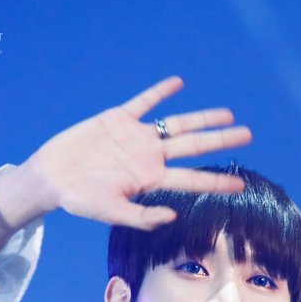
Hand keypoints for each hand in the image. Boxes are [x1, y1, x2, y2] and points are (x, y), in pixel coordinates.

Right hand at [27, 77, 251, 228]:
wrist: (52, 177)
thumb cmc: (80, 200)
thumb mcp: (111, 213)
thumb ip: (141, 217)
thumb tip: (173, 217)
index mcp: (151, 180)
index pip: (191, 180)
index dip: (216, 182)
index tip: (240, 184)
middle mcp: (150, 157)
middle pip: (193, 146)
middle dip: (220, 141)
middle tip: (247, 135)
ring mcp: (136, 137)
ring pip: (176, 124)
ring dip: (201, 118)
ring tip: (226, 114)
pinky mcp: (118, 120)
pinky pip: (143, 102)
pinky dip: (159, 93)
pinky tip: (178, 84)